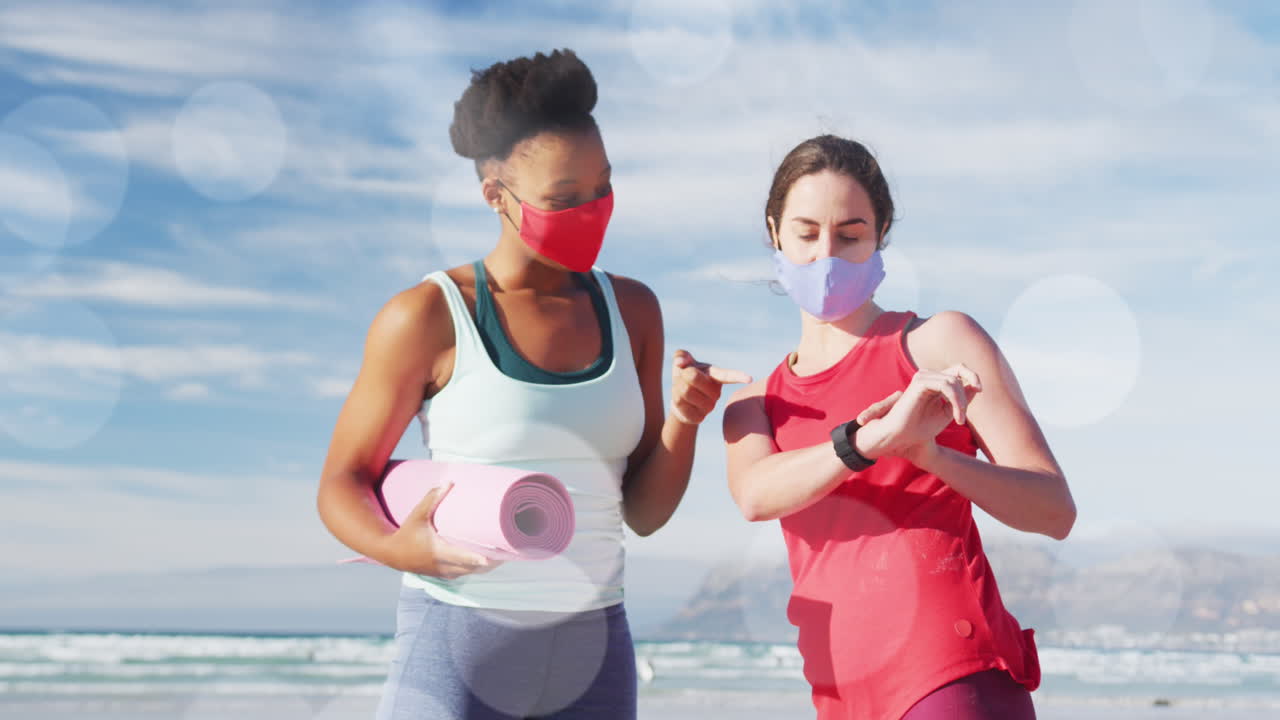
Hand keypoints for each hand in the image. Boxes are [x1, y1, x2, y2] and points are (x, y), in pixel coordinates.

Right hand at [383, 483, 501, 578]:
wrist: (391, 553)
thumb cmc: (405, 532)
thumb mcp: (417, 514)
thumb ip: (432, 498)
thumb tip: (449, 481)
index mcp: (438, 552)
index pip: (464, 558)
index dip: (480, 559)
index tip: (495, 557)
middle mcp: (443, 566)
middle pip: (473, 568)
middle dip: (491, 562)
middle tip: (508, 550)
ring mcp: (443, 572)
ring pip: (470, 572)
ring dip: (485, 567)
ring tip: (503, 555)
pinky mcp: (443, 575)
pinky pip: (464, 573)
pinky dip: (475, 569)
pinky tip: (487, 561)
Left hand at [669, 349, 752, 425]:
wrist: (679, 397)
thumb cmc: (685, 375)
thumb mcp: (682, 361)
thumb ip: (681, 355)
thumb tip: (679, 363)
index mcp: (716, 376)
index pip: (728, 375)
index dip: (738, 376)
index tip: (749, 379)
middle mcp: (716, 392)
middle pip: (692, 376)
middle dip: (682, 374)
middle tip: (684, 378)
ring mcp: (709, 406)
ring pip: (683, 390)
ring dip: (676, 387)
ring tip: (682, 390)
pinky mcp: (699, 418)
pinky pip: (679, 404)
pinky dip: (675, 400)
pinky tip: (682, 402)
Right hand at [852, 364, 981, 463]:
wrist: (902, 437)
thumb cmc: (920, 428)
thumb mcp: (947, 413)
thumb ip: (961, 399)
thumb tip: (975, 386)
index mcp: (933, 382)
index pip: (957, 370)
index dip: (971, 376)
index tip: (979, 390)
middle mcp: (927, 376)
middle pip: (958, 371)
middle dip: (966, 394)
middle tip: (962, 416)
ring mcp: (922, 377)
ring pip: (953, 380)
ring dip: (961, 401)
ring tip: (959, 419)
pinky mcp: (919, 383)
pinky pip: (946, 385)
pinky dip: (955, 400)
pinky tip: (955, 416)